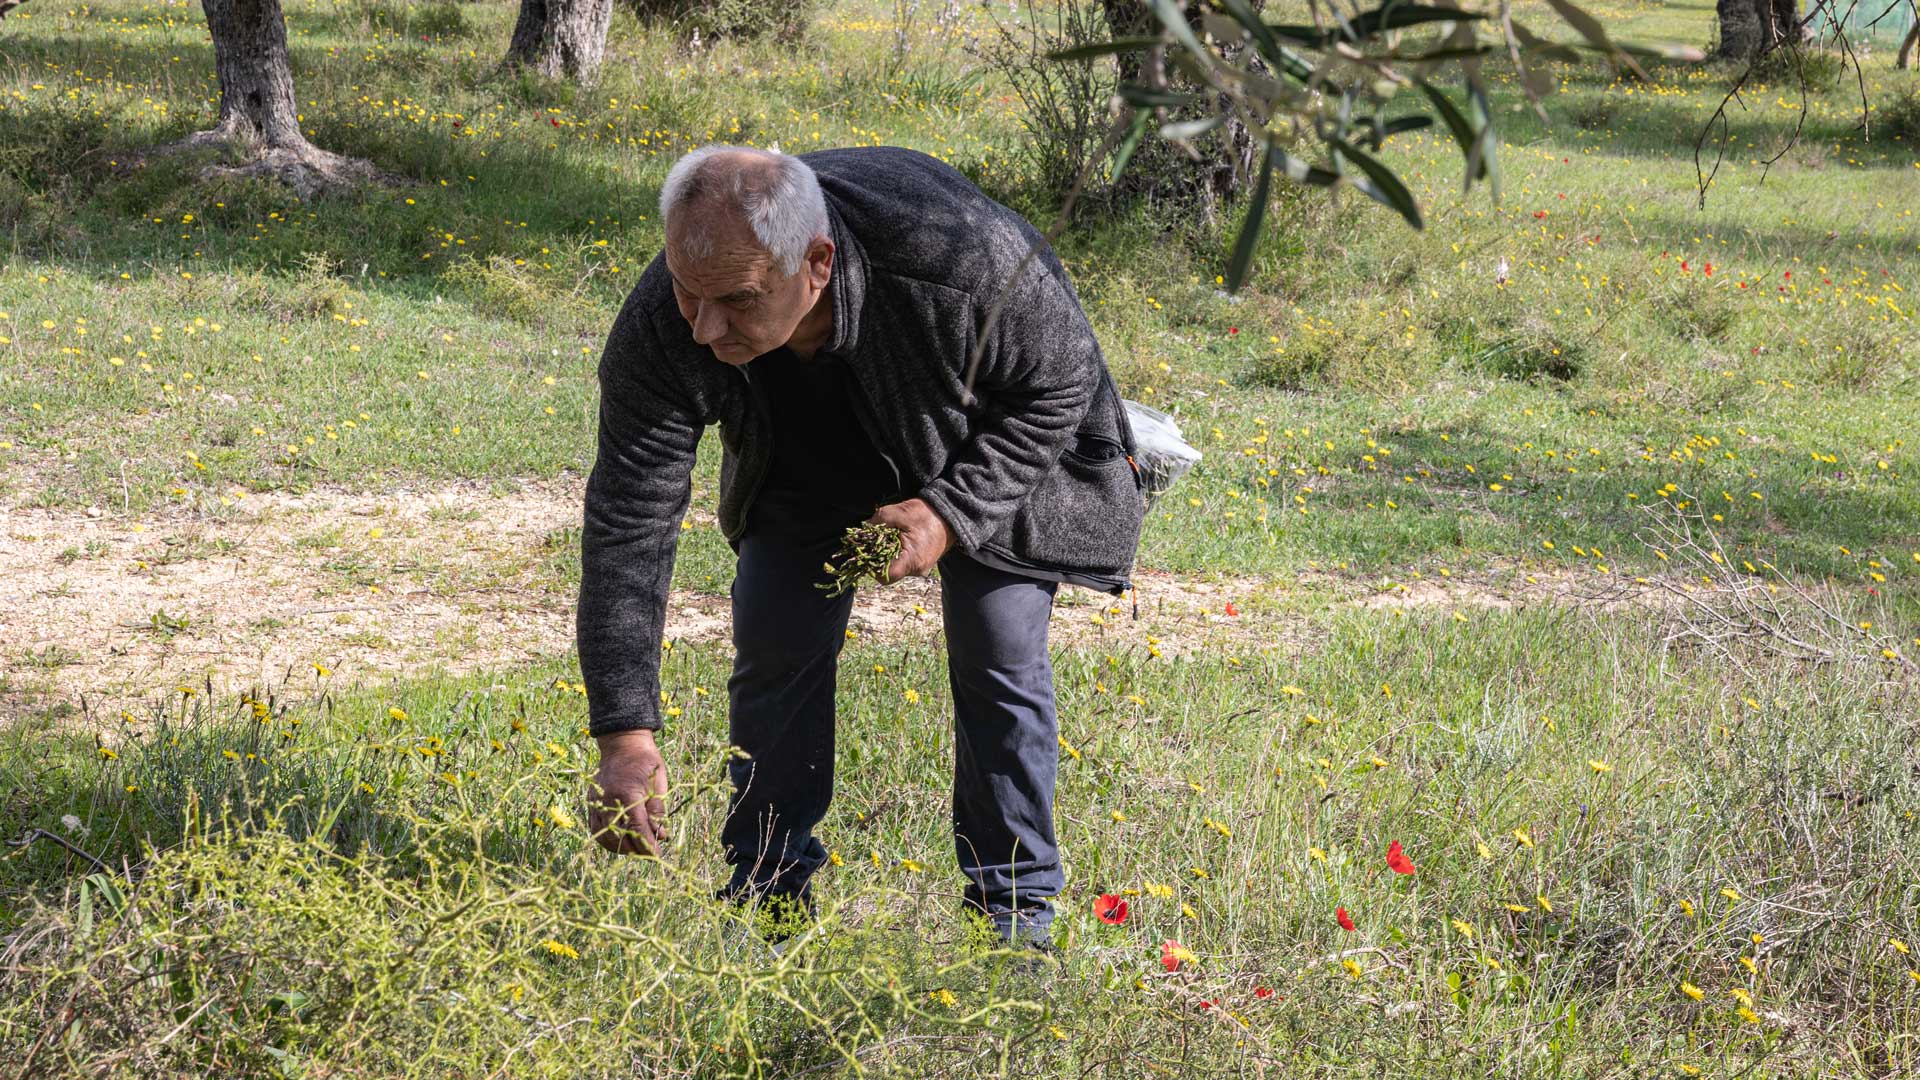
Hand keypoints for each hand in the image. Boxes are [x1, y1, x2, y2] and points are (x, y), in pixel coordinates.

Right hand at [587, 730, 668, 855]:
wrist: (622, 742)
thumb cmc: (645, 760)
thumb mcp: (658, 782)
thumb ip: (658, 809)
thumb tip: (661, 834)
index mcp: (628, 794)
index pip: (637, 828)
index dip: (647, 845)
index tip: (657, 855)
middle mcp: (609, 800)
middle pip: (619, 837)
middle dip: (635, 850)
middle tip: (649, 855)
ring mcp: (597, 801)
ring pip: (604, 835)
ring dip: (620, 848)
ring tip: (635, 851)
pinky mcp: (591, 802)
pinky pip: (595, 827)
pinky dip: (606, 839)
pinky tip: (619, 843)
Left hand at [869, 498, 953, 583]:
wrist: (950, 514)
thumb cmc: (927, 513)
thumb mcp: (899, 512)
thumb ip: (877, 521)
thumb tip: (863, 531)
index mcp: (913, 560)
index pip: (886, 576)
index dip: (871, 566)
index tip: (866, 551)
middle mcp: (917, 569)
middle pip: (889, 572)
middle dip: (878, 557)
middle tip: (873, 541)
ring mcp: (921, 568)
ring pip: (896, 567)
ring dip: (887, 554)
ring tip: (887, 538)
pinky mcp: (921, 563)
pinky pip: (904, 563)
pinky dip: (897, 553)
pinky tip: (896, 539)